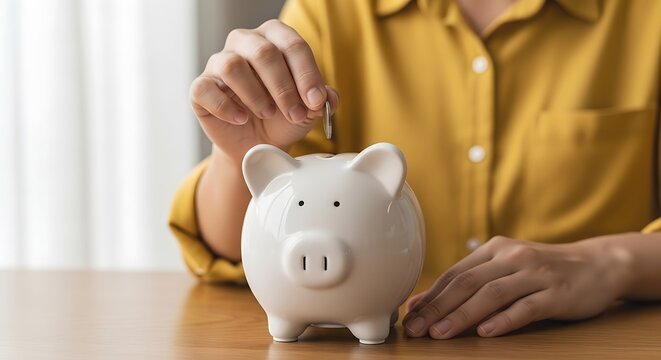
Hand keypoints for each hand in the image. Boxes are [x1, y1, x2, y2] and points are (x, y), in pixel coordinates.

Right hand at [189, 19, 338, 162]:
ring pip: (232, 66)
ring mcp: (219, 63)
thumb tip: (329, 98)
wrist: (257, 144)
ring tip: (267, 113)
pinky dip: (226, 107)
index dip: (307, 75)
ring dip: (256, 95)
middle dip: (284, 88)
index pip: (292, 45)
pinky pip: (206, 89)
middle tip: (294, 113)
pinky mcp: (201, 87)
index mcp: (274, 38)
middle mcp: (245, 42)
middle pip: (263, 53)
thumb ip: (321, 99)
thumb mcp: (308, 109)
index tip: (316, 101)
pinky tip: (241, 119)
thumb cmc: (282, 117)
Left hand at [403, 236, 630, 338]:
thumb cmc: (542, 270)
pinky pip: (527, 307)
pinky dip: (504, 320)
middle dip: (437, 307)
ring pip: (492, 294)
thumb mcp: (506, 267)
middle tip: (415, 329)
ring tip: (440, 333)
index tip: (409, 316)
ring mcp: (535, 274)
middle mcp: (512, 257)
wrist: (597, 264)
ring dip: (462, 315)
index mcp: (495, 249)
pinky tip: (486, 333)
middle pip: (467, 283)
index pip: (455, 274)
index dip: (430, 296)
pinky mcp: (557, 293)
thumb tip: (424, 302)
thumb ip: (471, 281)